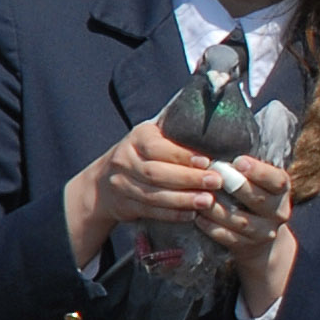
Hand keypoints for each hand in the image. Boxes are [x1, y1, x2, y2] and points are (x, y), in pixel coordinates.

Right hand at [63, 122, 232, 263]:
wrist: (103, 180)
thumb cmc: (145, 153)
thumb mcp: (155, 135)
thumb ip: (177, 128)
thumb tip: (210, 106)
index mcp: (137, 138)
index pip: (158, 146)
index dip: (182, 155)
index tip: (207, 161)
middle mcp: (125, 160)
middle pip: (156, 172)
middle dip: (189, 178)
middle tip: (216, 182)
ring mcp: (122, 184)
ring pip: (153, 194)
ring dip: (183, 199)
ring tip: (208, 201)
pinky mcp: (124, 205)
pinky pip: (150, 211)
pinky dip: (172, 214)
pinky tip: (191, 214)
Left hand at [197, 155, 297, 313]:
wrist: (260, 236)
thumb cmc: (251, 195)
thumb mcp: (257, 179)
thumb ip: (244, 165)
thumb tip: (218, 139)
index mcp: (282, 189)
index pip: (277, 179)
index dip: (259, 171)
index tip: (239, 161)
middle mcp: (279, 211)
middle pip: (260, 200)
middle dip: (236, 188)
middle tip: (214, 177)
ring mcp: (265, 232)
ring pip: (242, 221)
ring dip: (219, 210)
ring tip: (200, 198)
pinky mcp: (248, 247)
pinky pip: (229, 238)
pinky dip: (212, 228)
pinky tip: (198, 218)